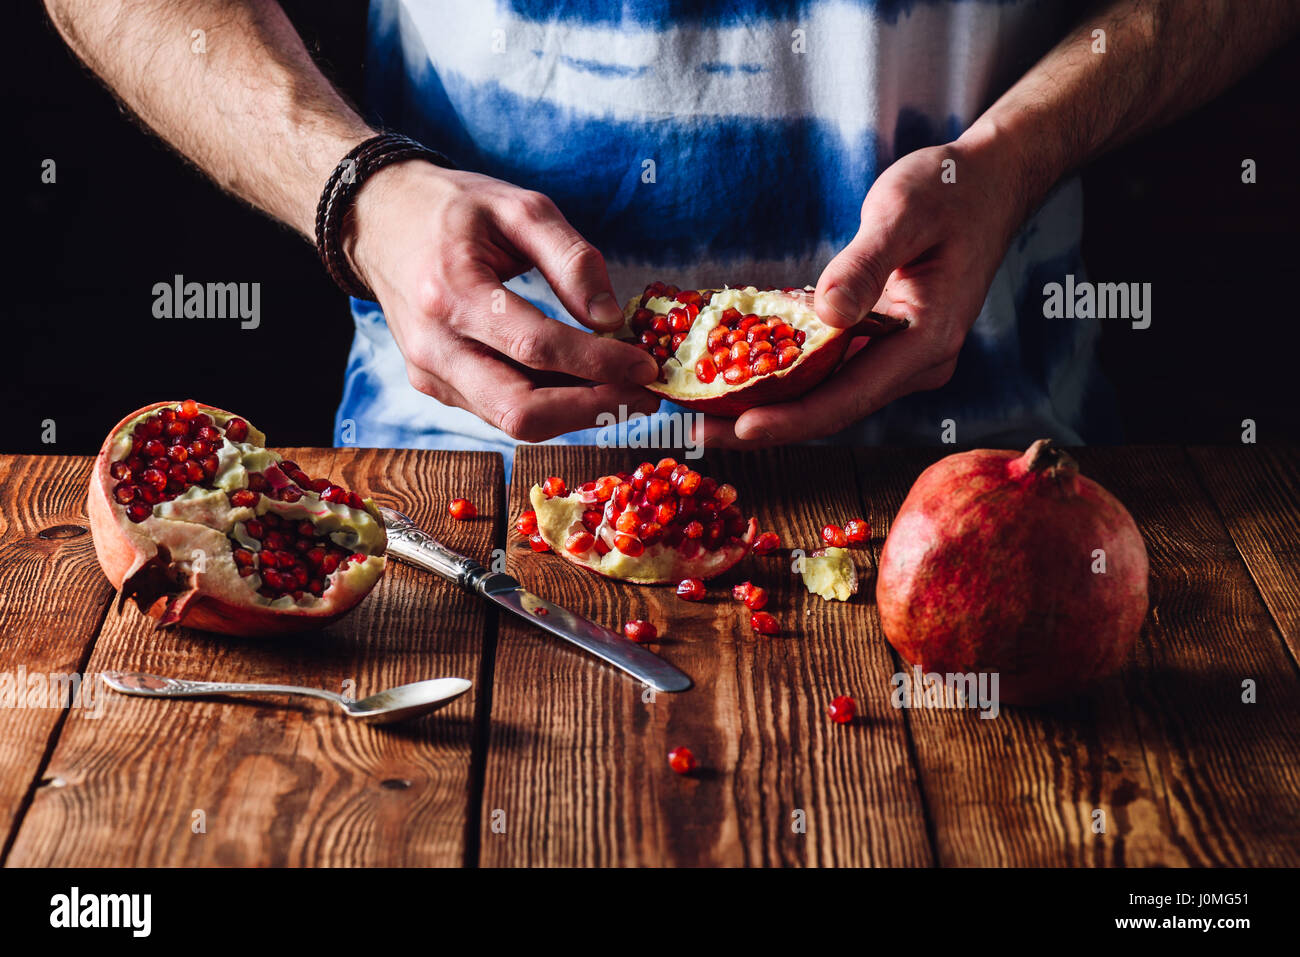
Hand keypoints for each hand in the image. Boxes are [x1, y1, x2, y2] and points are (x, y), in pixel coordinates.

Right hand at [345, 162, 660, 440]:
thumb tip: (610, 320)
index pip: (536, 349)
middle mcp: (435, 346)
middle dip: (592, 410)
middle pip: (521, 411)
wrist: (378, 220)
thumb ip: (571, 258)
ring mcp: (430, 374)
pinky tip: (583, 386)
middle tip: (643, 396)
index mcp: (452, 293)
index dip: (599, 364)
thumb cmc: (453, 208)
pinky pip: (500, 412)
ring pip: (513, 422)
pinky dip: (549, 406)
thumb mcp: (518, 207)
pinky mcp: (435, 386)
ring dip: (576, 415)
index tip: (646, 366)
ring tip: (624, 392)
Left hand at [699, 136, 1025, 445]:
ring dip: (769, 403)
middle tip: (696, 430)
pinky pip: (830, 370)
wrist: (989, 183)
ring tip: (703, 411)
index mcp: (927, 341)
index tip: (736, 430)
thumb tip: (827, 315)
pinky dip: (785, 375)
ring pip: (828, 395)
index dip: (791, 419)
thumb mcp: (902, 212)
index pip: (848, 398)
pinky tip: (737, 374)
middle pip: (831, 408)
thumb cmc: (949, 190)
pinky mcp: (886, 345)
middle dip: (765, 421)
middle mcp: (916, 363)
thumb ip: (865, 263)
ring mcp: (902, 358)